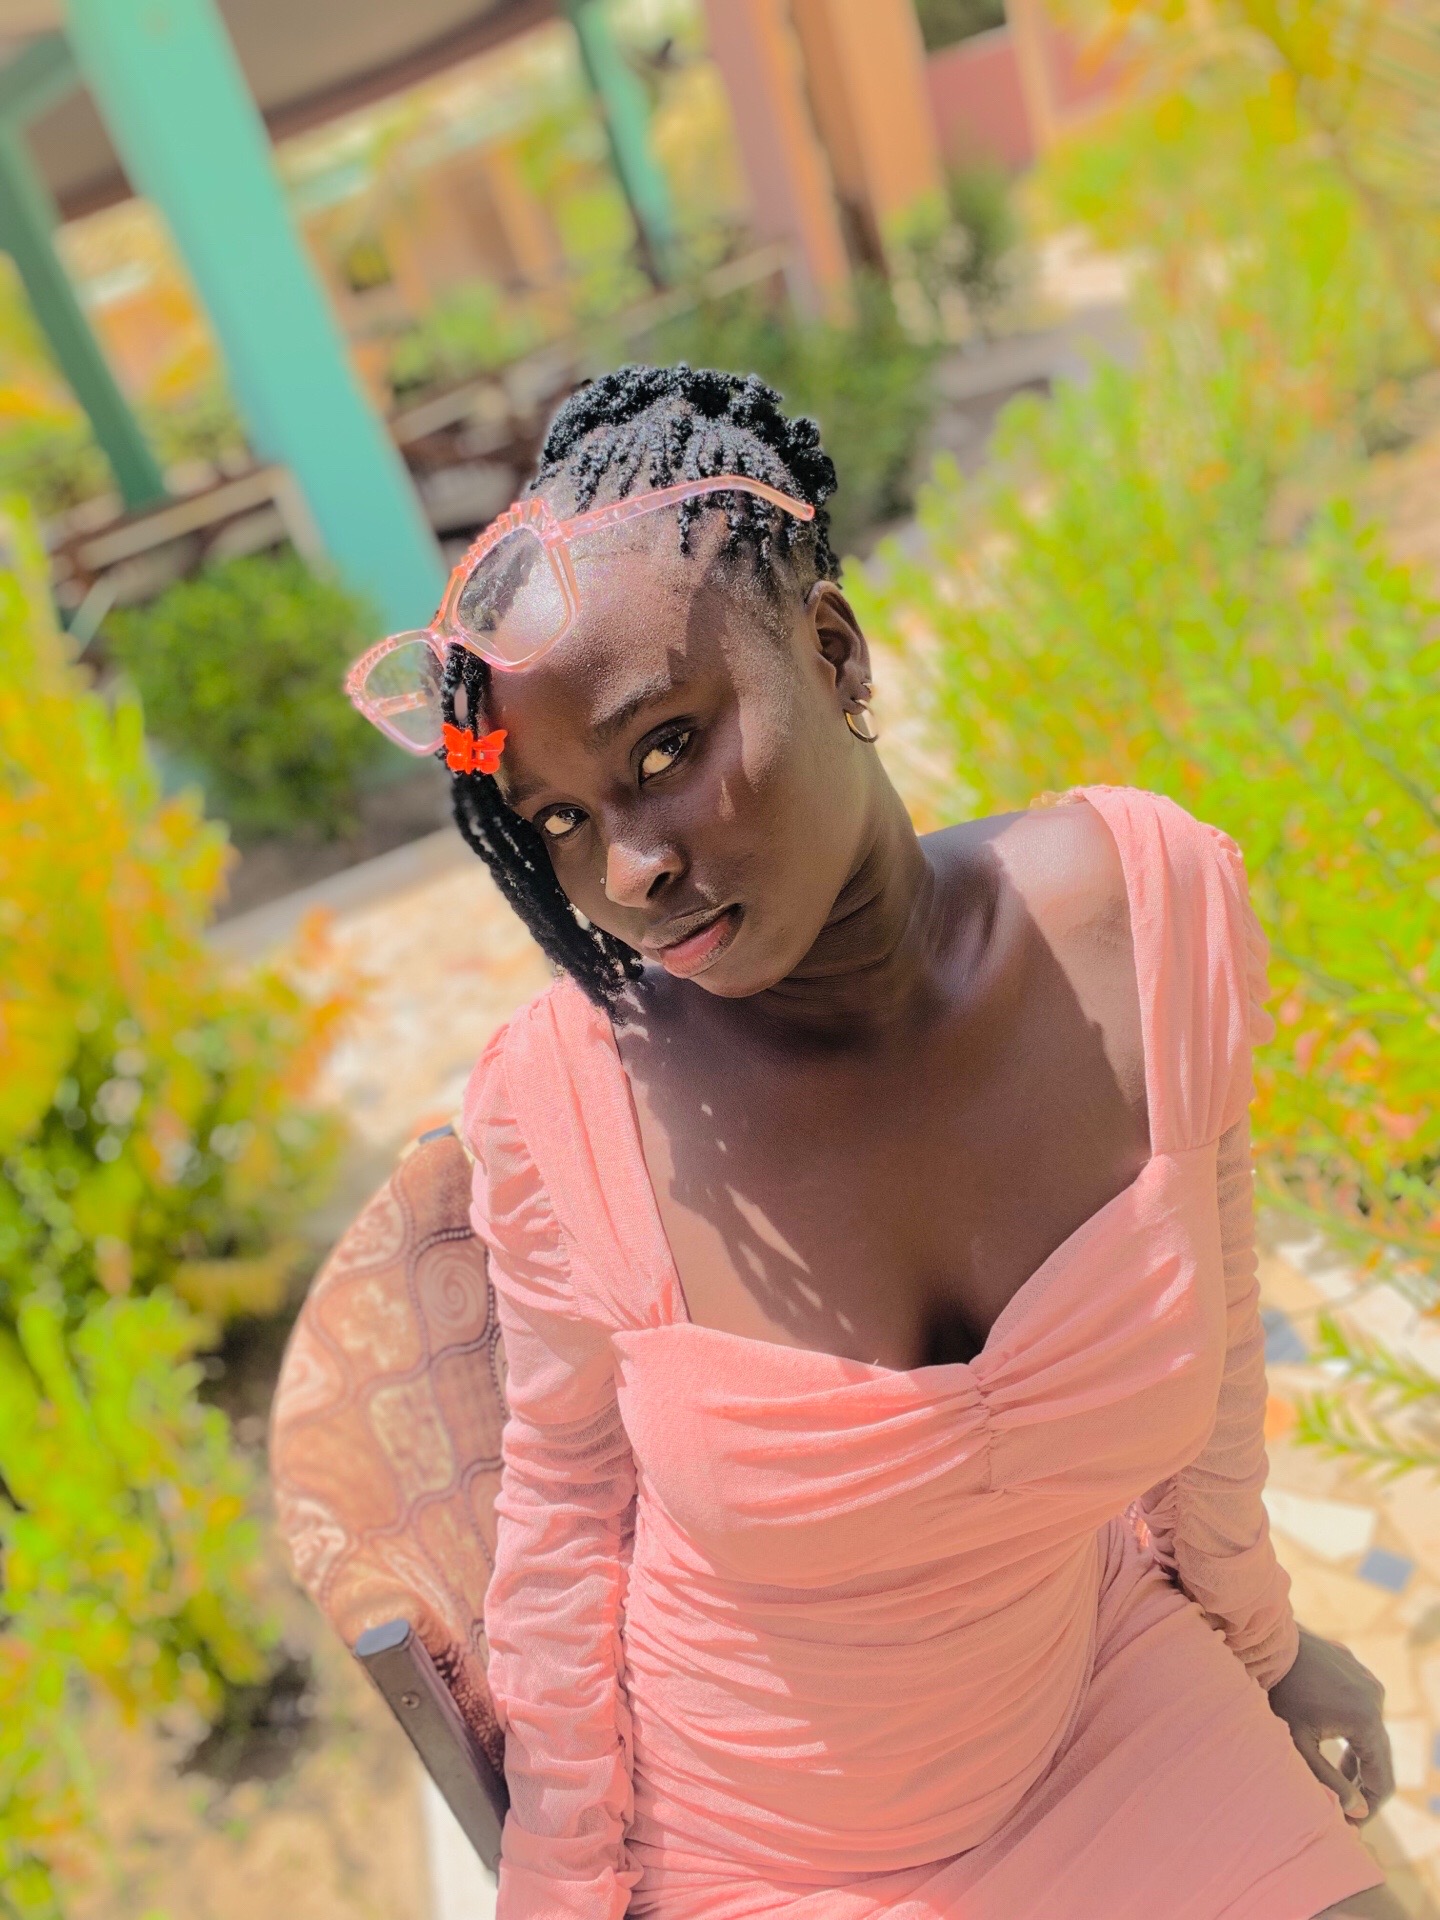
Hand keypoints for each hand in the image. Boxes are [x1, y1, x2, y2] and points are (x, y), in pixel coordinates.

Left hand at [1268, 1625, 1393, 1821]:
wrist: (1265, 1641)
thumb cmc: (1276, 1692)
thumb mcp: (1298, 1743)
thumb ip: (1328, 1781)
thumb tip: (1359, 1812)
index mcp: (1365, 1720)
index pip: (1381, 1779)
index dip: (1368, 1807)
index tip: (1350, 1825)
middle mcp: (1375, 1699)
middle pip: (1379, 1757)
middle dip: (1362, 1786)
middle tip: (1343, 1810)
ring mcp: (1369, 1682)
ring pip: (1371, 1734)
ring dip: (1358, 1759)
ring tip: (1338, 1781)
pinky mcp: (1358, 1672)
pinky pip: (1364, 1711)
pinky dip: (1354, 1734)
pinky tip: (1333, 1746)